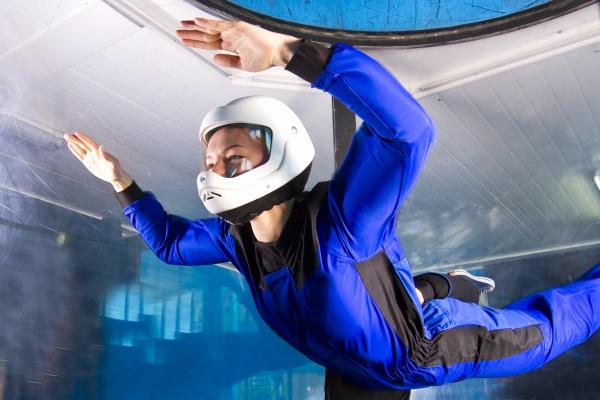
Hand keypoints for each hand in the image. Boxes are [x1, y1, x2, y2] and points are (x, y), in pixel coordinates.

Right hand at [64, 131, 132, 191]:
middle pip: (83, 144)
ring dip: (73, 143)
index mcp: (99, 151)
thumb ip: (106, 156)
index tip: (76, 133)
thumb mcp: (112, 164)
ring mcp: (90, 157)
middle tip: (67, 134)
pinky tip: (70, 145)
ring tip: (67, 137)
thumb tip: (101, 147)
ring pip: (80, 148)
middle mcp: (94, 152)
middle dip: (75, 139)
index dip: (83, 138)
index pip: (90, 143)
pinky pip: (79, 155)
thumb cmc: (115, 170)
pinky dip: (75, 150)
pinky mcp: (87, 162)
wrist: (114, 176)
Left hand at [176, 18, 299, 71]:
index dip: (196, 42)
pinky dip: (208, 23)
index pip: (209, 43)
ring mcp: (232, 31)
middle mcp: (230, 37)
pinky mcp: (237, 27)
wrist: (277, 53)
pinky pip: (219, 24)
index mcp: (230, 46)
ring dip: (195, 29)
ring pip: (209, 29)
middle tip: (178, 32)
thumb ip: (228, 61)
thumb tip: (215, 59)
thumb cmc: (265, 58)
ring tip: (182, 27)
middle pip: (206, 35)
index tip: (185, 41)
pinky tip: (197, 21)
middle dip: (191, 34)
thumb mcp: (243, 64)